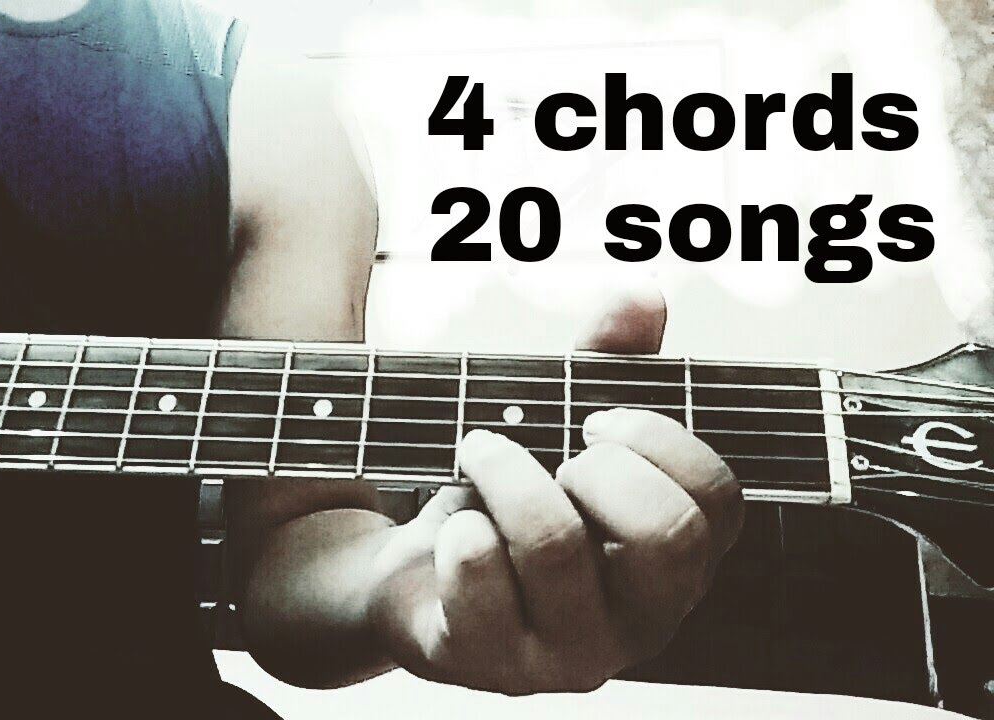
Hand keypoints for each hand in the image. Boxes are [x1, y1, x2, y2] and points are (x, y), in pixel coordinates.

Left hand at [365, 287, 743, 694]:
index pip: (719, 503)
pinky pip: (479, 581)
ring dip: (506, 471)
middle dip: (599, 469)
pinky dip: (459, 530)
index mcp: (673, 564)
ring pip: (558, 546)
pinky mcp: (489, 663)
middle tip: (555, 456)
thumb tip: (642, 298)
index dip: (661, 441)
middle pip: (665, 537)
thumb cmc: (506, 501)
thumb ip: (606, 364)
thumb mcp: (557, 426)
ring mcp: (566, 656)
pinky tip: (455, 528)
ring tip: (479, 454)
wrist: (410, 571)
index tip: (598, 419)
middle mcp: (638, 622)